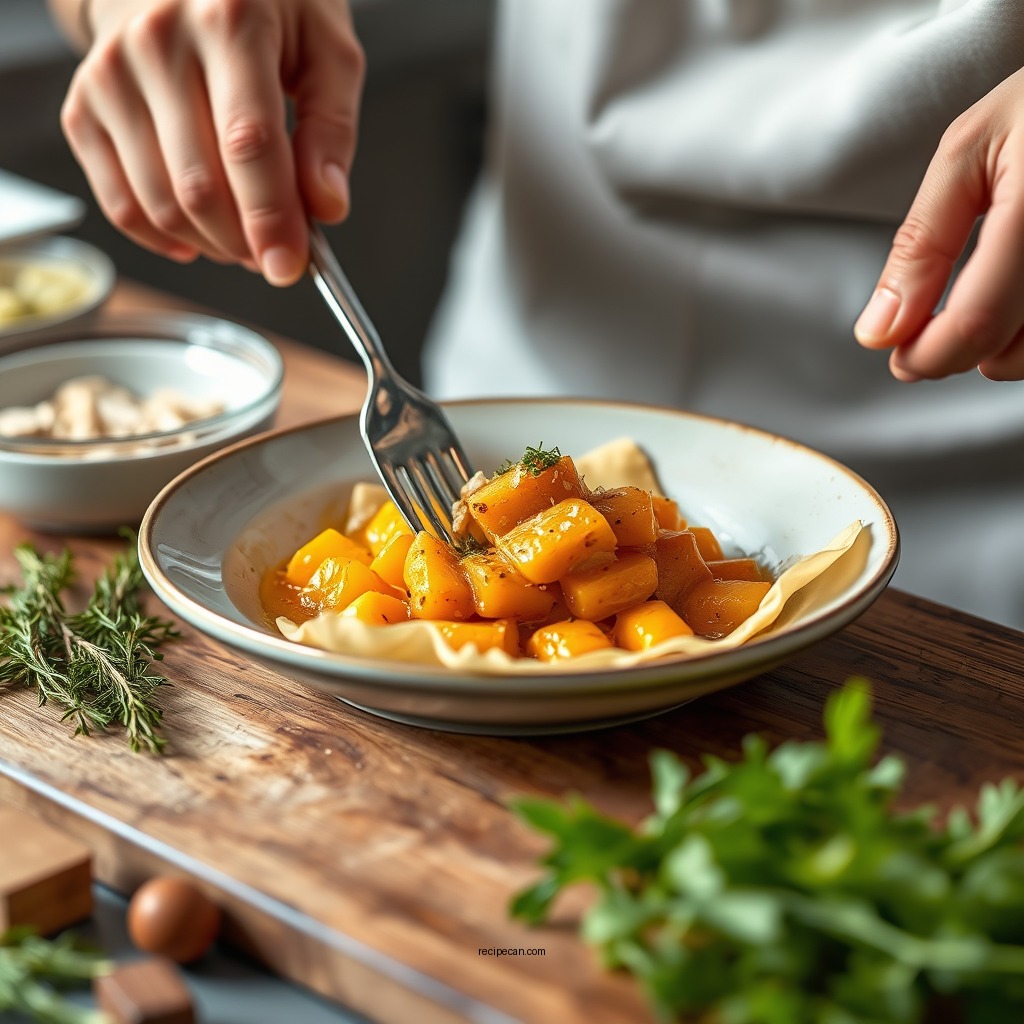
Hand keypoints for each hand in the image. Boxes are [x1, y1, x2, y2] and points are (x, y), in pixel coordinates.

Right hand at [60, 0, 363, 284]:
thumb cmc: (263, 8)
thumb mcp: (325, 46)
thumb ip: (332, 128)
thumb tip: (326, 206)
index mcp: (229, 20)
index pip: (248, 144)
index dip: (271, 218)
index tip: (291, 266)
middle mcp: (157, 42)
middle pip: (199, 186)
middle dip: (245, 242)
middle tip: (275, 252)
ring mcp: (110, 75)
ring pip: (160, 204)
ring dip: (211, 245)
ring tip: (245, 237)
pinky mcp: (84, 107)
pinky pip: (120, 204)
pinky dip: (165, 238)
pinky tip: (199, 237)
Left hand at [854, 67, 1023, 381]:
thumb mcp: (966, 152)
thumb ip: (921, 245)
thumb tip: (881, 329)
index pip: (978, 320)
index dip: (927, 354)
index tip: (899, 355)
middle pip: (1013, 353)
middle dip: (959, 352)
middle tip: (929, 326)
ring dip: (1003, 349)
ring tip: (979, 301)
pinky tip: (1015, 298)